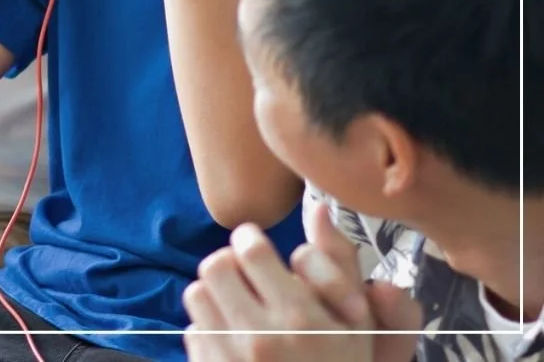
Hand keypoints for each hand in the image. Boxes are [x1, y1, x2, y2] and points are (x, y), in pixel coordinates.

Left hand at [183, 203, 420, 361]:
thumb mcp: (359, 323)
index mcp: (300, 318)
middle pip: (215, 265)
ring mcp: (232, 361)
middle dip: (230, 266)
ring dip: (216, 298)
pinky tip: (232, 343)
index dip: (252, 242)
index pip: (249, 247)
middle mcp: (261, 339)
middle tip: (246, 277)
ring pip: (197, 295)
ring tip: (239, 309)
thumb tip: (318, 207)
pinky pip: (193, 333)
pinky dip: (208, 332)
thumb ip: (339, 263)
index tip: (259, 249)